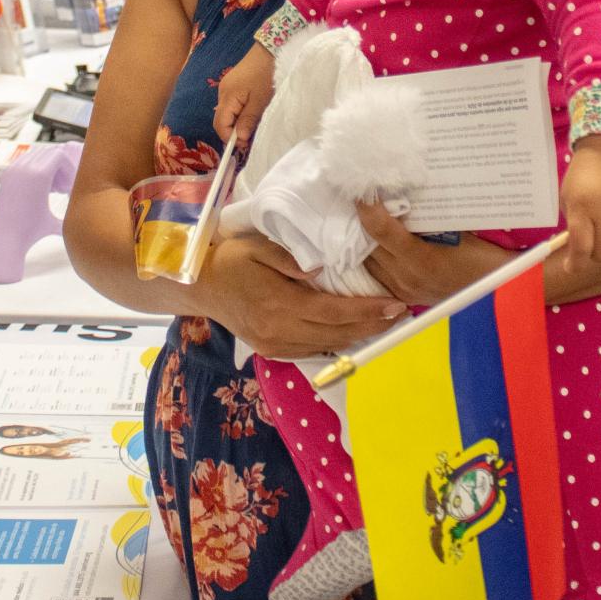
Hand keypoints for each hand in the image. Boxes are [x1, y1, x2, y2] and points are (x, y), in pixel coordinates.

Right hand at [198, 234, 405, 359]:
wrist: (200, 287)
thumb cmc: (231, 260)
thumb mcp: (258, 248)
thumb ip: (290, 258)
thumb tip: (320, 269)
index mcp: (279, 304)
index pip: (334, 312)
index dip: (367, 311)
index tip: (394, 305)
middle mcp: (280, 331)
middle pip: (337, 334)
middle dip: (372, 326)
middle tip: (400, 314)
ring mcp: (276, 345)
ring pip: (328, 346)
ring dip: (358, 337)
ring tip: (384, 323)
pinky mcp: (273, 352)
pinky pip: (312, 351)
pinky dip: (336, 342)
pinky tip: (351, 332)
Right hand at [213, 44, 275, 144]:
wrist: (272, 49)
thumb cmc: (267, 74)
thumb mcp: (261, 101)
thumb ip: (248, 120)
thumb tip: (238, 138)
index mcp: (227, 96)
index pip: (220, 125)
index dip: (229, 138)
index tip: (245, 144)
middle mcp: (223, 92)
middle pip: (222, 119)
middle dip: (233, 131)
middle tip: (250, 138)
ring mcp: (228, 87)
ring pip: (228, 112)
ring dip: (238, 122)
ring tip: (254, 125)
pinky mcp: (235, 84)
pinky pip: (233, 104)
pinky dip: (240, 113)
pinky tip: (252, 113)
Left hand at [356, 201, 507, 305]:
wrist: (498, 289)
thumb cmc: (485, 254)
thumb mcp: (462, 229)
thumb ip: (431, 214)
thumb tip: (404, 185)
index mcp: (422, 259)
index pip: (381, 230)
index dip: (367, 207)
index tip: (362, 190)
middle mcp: (407, 278)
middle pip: (368, 245)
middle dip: (363, 221)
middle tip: (364, 198)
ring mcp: (404, 290)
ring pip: (369, 261)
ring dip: (366, 240)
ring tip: (370, 218)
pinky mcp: (404, 298)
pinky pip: (377, 274)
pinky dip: (375, 256)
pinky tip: (379, 242)